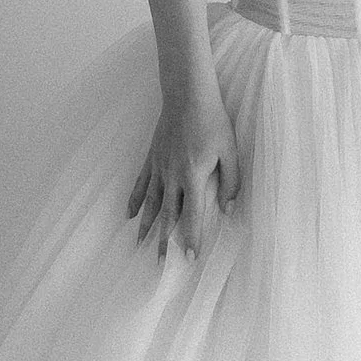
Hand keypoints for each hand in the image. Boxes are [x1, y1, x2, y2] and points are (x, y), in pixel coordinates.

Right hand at [128, 87, 241, 261]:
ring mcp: (158, 167)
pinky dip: (135, 200)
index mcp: (193, 176)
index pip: (192, 215)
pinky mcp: (151, 157)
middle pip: (167, 216)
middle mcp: (172, 176)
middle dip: (163, 242)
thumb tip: (229, 209)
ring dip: (145, 227)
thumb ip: (232, 181)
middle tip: (159, 266)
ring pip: (151, 203)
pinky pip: (141, 183)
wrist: (187, 94)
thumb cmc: (213, 121)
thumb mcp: (230, 151)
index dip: (190, 238)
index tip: (189, 258)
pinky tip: (129, 215)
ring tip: (139, 246)